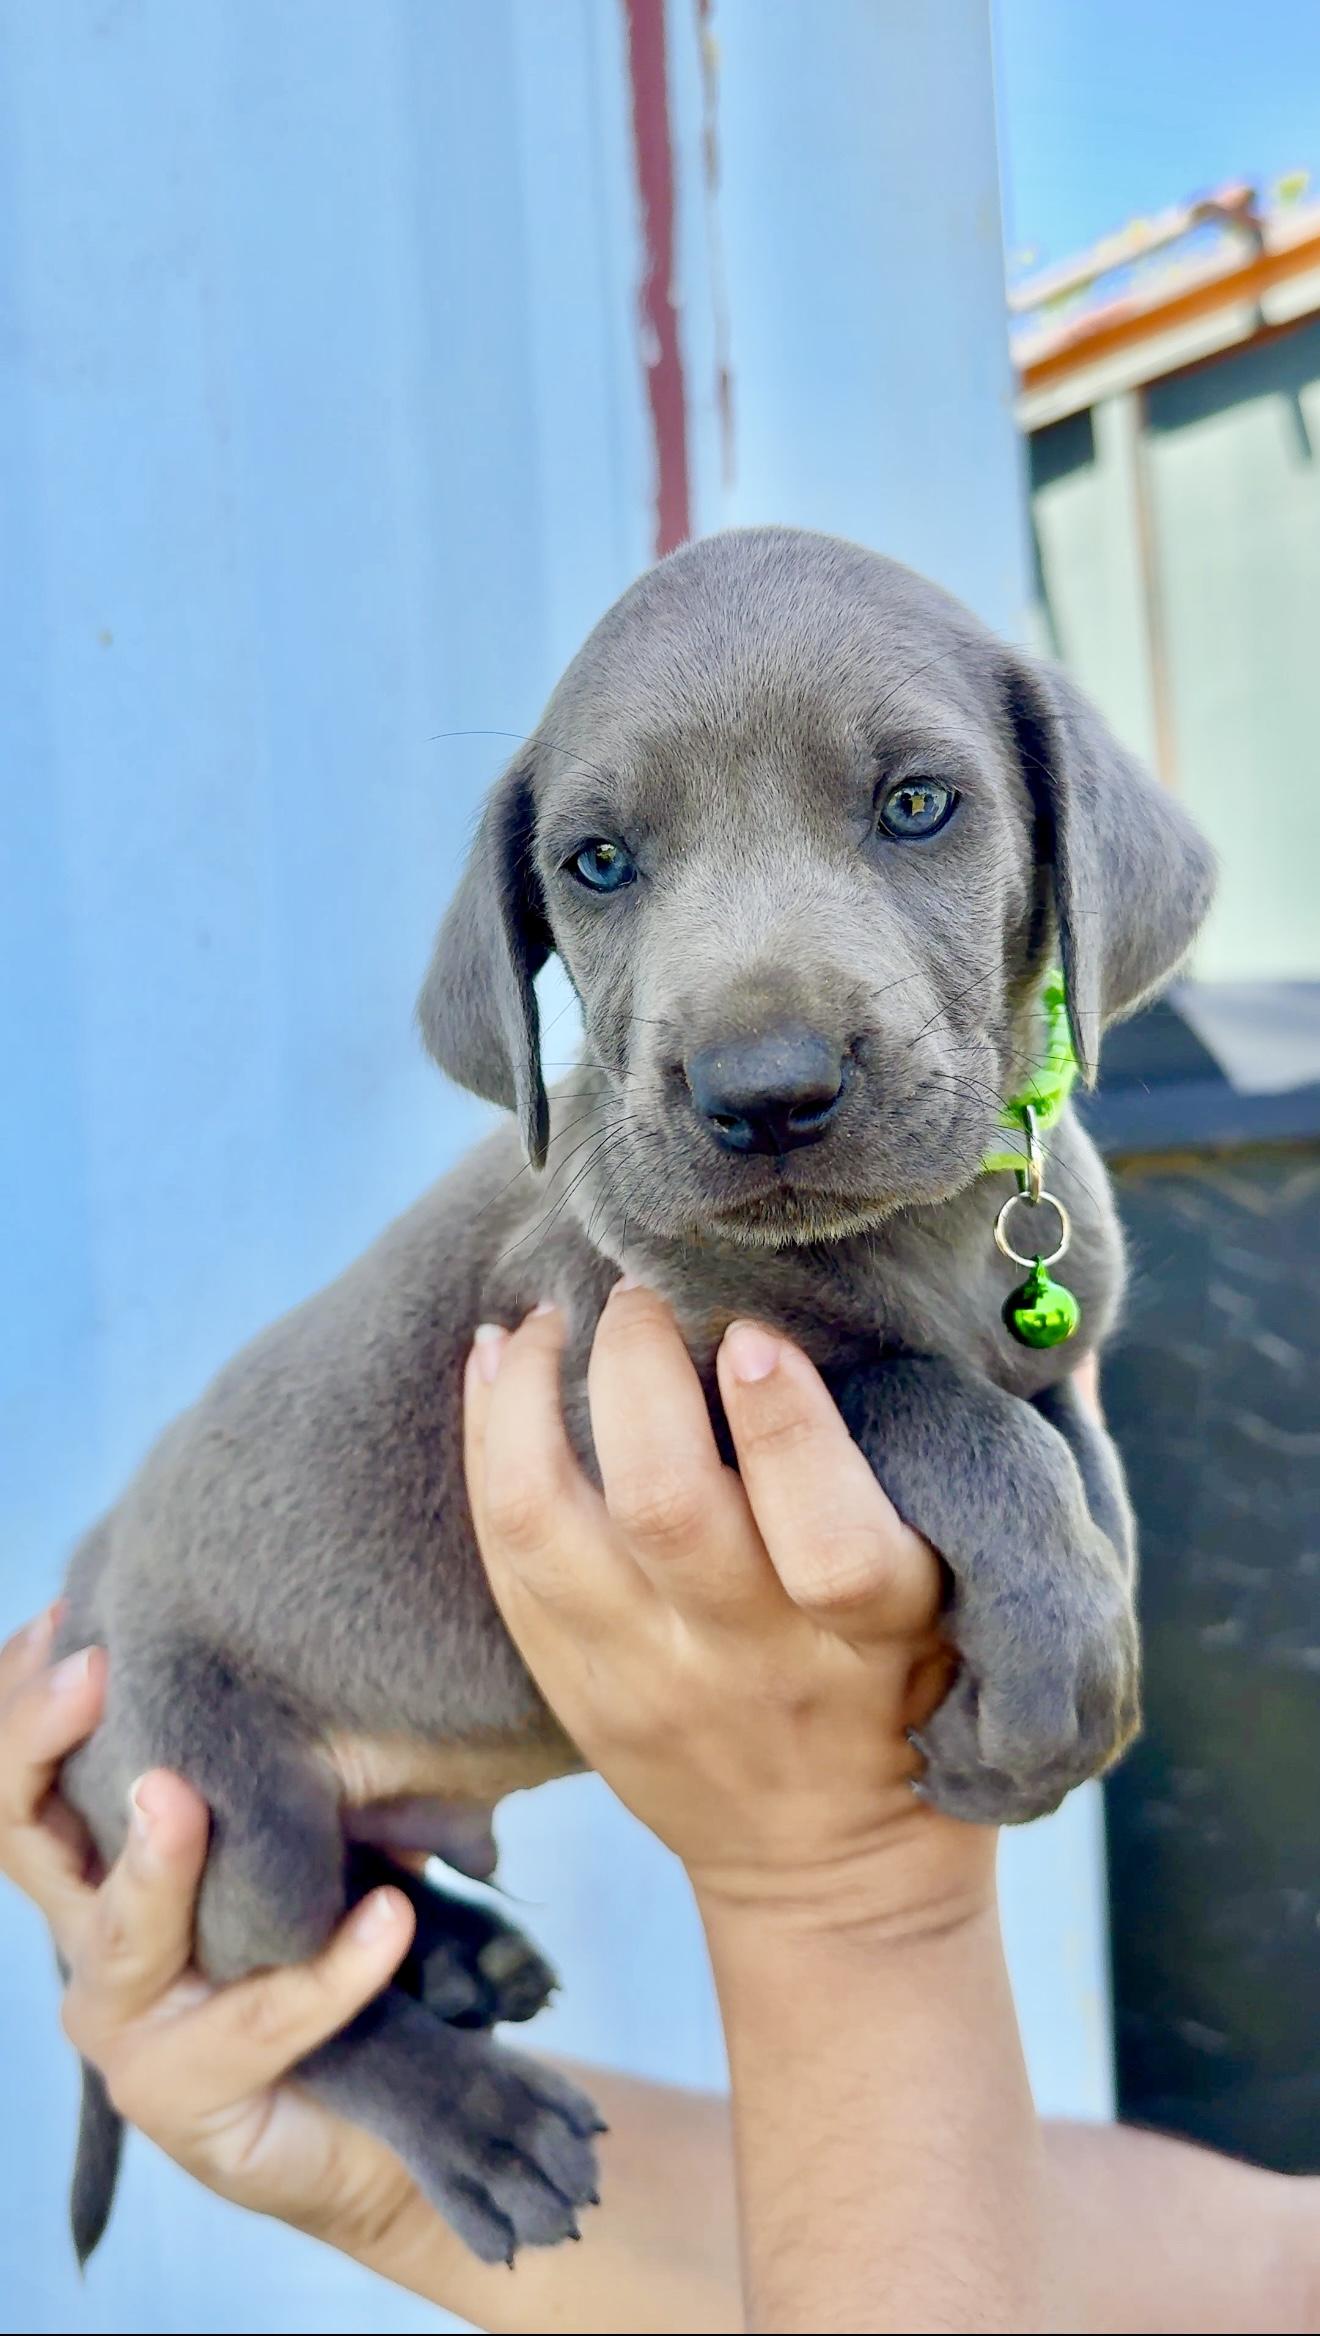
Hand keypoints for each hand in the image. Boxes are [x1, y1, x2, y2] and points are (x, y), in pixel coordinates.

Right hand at [0, 1608, 419, 2250]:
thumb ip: (297, 1766)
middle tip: (97, 1669)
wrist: (371, 2113)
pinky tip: (388, 1919)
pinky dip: (330, 1969)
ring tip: (182, 1797)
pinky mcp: (178, 2096)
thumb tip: (338, 1664)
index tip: (68, 1617)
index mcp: (95, 1865)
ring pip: (120, 1933)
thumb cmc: (322, 1948)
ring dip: (153, 1862)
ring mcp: (121, 2024)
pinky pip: (257, 2019)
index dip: (25, 1700)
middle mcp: (87, 1940)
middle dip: (44, 1742)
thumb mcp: (305, 1834)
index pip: (24, 1778)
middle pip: (21, 1833)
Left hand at [465, 1285, 989, 1933]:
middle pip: (667, 1509)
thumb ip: (1018, 1476)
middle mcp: (753, 1661)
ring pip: (553, 1522)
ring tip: (545, 1316)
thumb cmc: (924, 1698)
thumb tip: (1063, 1336)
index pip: (831, 1543)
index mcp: (876, 1640)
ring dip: (533, 1396)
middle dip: (639, 1372)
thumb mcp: (987, 1611)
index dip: (788, 1430)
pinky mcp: (575, 1686)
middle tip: (642, 1290)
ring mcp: (647, 1678)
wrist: (831, 1876)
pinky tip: (495, 1360)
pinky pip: (503, 1551)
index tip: (757, 1336)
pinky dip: (487, 1440)